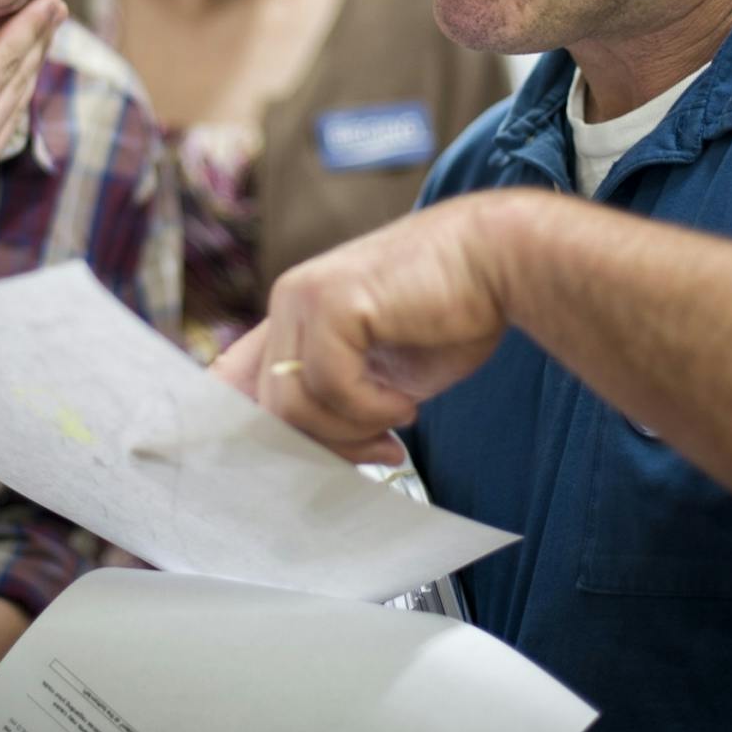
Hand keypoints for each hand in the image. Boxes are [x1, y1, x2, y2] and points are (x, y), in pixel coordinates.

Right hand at [0, 0, 64, 281]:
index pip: (5, 58)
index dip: (29, 26)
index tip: (53, 0)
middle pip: (18, 83)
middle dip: (38, 44)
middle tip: (56, 13)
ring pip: (13, 113)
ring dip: (28, 76)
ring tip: (38, 49)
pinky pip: (1, 138)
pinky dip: (11, 108)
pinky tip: (7, 103)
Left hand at [246, 194, 516, 461]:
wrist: (498, 262)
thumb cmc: (451, 315)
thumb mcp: (380, 370)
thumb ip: (335, 397)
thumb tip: (299, 454)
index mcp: (295, 314)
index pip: (233, 379)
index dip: (243, 428)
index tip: (280, 469)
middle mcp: (288, 301)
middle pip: (269, 408)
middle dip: (325, 444)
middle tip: (381, 449)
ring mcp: (303, 297)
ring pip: (292, 405)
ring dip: (351, 429)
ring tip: (399, 414)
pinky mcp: (330, 302)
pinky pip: (330, 387)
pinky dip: (372, 409)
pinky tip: (406, 399)